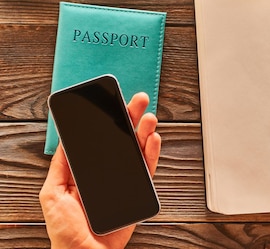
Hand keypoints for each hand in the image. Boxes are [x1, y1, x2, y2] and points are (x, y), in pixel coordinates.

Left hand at [39, 92, 160, 248]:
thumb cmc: (66, 232)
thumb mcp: (53, 194)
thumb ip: (61, 166)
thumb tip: (66, 139)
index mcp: (86, 170)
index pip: (100, 138)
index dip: (107, 119)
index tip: (112, 102)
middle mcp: (107, 172)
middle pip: (122, 139)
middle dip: (130, 118)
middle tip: (138, 101)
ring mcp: (124, 181)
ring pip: (137, 150)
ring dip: (144, 131)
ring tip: (148, 118)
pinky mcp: (138, 192)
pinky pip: (148, 169)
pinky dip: (152, 153)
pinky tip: (153, 139)